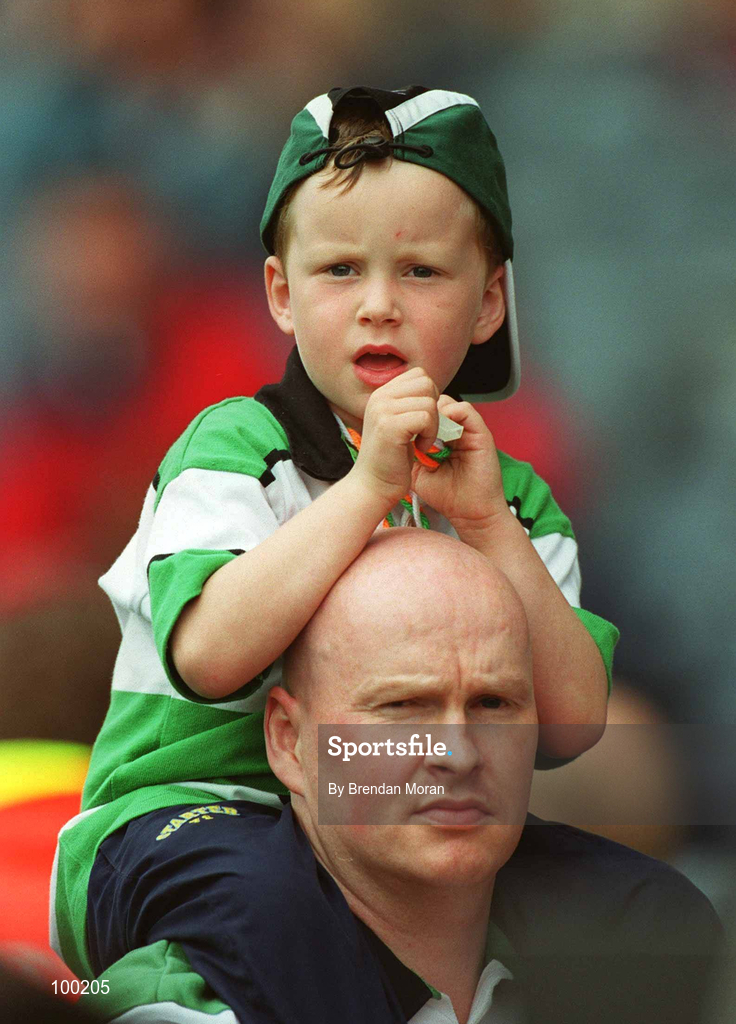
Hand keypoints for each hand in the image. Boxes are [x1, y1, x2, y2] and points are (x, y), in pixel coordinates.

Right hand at [352, 368, 438, 506]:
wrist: (373, 486)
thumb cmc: (391, 459)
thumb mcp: (399, 423)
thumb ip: (409, 403)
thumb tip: (432, 387)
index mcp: (381, 394)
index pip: (419, 375)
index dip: (429, 396)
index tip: (422, 421)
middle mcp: (379, 397)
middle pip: (426, 383)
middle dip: (434, 407)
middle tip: (425, 431)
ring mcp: (383, 410)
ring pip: (429, 401)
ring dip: (434, 424)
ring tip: (421, 442)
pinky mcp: (390, 425)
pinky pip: (426, 417)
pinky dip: (430, 435)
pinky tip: (420, 448)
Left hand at [411, 396, 508, 536]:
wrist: (469, 514)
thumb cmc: (446, 496)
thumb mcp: (417, 473)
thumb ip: (408, 454)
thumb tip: (390, 437)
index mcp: (444, 437)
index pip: (425, 412)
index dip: (410, 414)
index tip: (397, 424)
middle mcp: (457, 430)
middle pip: (434, 403)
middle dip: (418, 410)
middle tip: (406, 423)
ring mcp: (469, 430)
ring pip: (448, 403)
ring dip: (431, 413)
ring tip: (420, 430)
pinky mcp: (481, 433)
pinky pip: (465, 410)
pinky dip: (449, 415)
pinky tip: (435, 432)